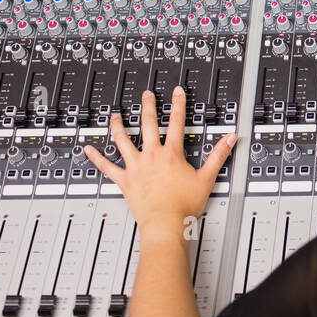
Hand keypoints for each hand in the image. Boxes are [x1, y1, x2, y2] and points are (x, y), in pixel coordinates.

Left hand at [84, 87, 236, 240]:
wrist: (166, 223)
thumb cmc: (183, 205)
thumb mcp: (207, 178)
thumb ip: (218, 156)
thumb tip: (229, 140)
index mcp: (172, 154)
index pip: (177, 123)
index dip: (178, 105)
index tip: (176, 93)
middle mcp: (152, 156)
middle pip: (148, 125)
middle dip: (148, 107)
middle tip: (146, 95)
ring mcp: (136, 167)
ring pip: (123, 141)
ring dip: (118, 126)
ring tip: (115, 116)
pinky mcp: (125, 180)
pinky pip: (106, 167)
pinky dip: (96, 158)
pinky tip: (88, 149)